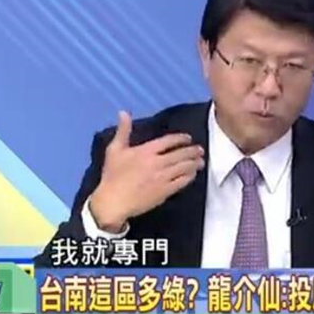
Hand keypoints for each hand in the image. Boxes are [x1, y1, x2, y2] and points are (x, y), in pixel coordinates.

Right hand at [89, 111, 204, 232]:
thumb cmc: (112, 175)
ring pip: (184, 167)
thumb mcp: (114, 150)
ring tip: (201, 161)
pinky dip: (189, 176)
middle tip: (200, 150)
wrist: (113, 201)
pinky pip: (181, 182)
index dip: (181, 138)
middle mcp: (157, 162)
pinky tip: (193, 174)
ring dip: (194, 163)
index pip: (169, 141)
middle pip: (180, 154)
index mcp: (146, 151)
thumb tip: (124, 112)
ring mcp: (162, 177)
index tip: (188, 138)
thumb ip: (123, 130)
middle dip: (192, 151)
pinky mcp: (165, 191)